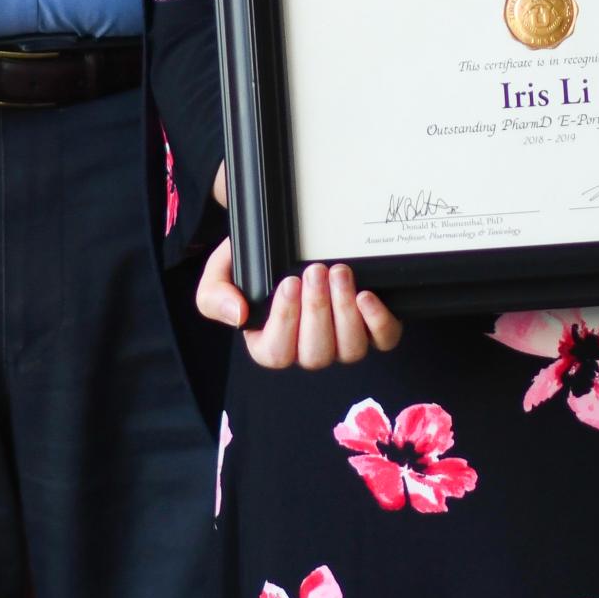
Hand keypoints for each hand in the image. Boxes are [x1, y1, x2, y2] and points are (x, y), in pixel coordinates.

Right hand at [191, 164, 402, 368]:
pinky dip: (378, 322)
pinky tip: (366, 295)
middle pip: (316, 355)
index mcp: (269, 345)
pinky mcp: (371, 329)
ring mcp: (341, 343)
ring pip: (350, 350)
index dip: (285, 321)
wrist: (281, 242)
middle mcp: (308, 350)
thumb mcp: (220, 275)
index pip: (276, 354)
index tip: (288, 283)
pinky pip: (383, 340)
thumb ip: (215, 297)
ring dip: (345, 311)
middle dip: (317, 311)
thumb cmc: (251, 265)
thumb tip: (238, 315)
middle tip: (315, 271)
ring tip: (338, 273)